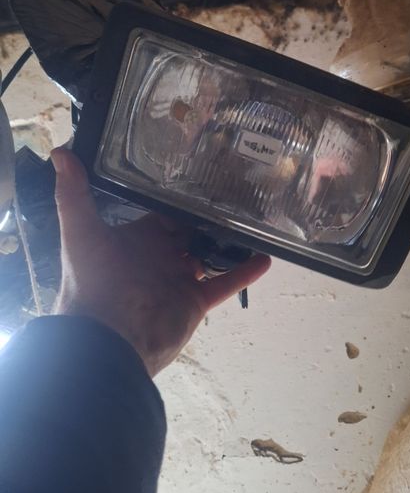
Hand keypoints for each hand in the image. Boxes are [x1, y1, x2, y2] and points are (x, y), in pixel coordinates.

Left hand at [50, 148, 270, 376]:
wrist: (107, 341)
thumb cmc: (94, 282)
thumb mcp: (80, 233)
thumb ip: (73, 194)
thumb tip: (61, 151)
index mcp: (136, 240)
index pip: (162, 214)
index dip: (178, 200)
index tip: (201, 178)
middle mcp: (160, 257)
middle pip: (189, 233)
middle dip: (207, 218)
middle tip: (236, 193)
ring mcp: (180, 279)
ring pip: (209, 256)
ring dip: (229, 242)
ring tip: (255, 219)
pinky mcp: (196, 301)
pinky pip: (225, 284)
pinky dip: (244, 272)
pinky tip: (265, 257)